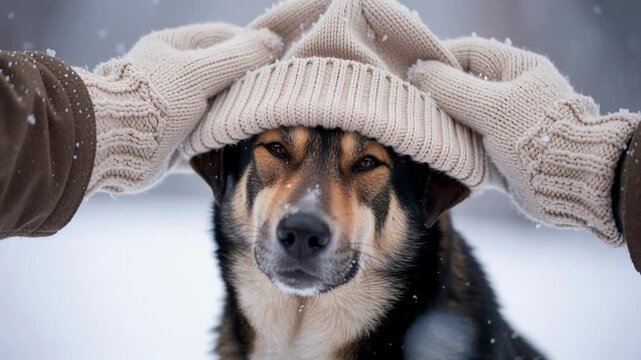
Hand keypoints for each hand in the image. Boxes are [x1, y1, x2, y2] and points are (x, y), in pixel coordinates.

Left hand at [79, 23, 282, 192]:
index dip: (253, 47)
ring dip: (237, 116)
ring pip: (216, 108)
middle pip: (222, 75)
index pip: (224, 38)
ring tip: (264, 123)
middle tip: (275, 96)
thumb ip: (238, 56)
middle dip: (248, 85)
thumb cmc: (153, 101)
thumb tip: (273, 40)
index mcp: (175, 48)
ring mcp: (173, 109)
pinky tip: (243, 147)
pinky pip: (207, 138)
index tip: (278, 62)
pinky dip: (223, 143)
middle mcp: (174, 76)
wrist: (112, 146)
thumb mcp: (200, 72)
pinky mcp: (173, 141)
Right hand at [409, 37, 639, 243]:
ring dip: (443, 123)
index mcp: (518, 68)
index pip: (469, 52)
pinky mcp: (504, 150)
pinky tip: (438, 150)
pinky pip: (470, 141)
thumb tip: (419, 72)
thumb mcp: (493, 107)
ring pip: (464, 115)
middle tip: (412, 104)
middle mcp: (513, 91)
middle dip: (437, 94)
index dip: (438, 59)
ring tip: (421, 128)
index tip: (410, 74)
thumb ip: (453, 88)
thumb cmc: (536, 138)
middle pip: (464, 84)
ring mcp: (508, 122)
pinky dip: (454, 145)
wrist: (572, 184)